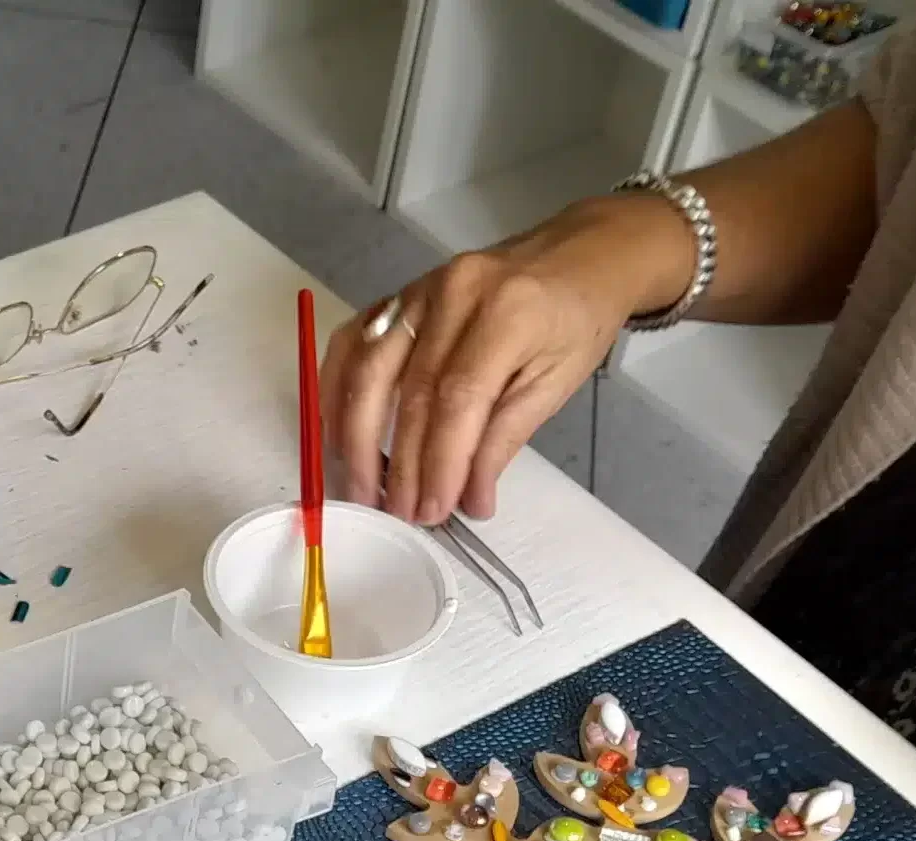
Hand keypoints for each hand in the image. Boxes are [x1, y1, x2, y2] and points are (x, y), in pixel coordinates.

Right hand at [322, 195, 691, 524]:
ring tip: (359, 487)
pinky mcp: (399, 296)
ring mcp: (419, 290)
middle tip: (395, 512)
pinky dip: (336, 394)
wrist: (580, 253)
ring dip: (354, 438)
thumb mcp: (557, 383)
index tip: (430, 511)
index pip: (457, 400)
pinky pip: (351, 345)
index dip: (437, 462)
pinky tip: (337, 435)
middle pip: (408, 391)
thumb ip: (505, 440)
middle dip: (398, 463)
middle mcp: (455, 293)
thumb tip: (468, 502)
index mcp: (508, 313)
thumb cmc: (577, 319)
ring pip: (367, 370)